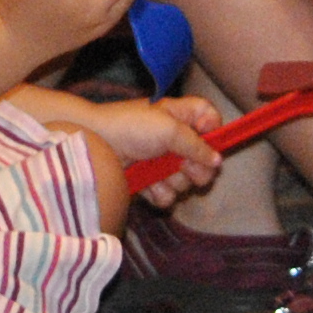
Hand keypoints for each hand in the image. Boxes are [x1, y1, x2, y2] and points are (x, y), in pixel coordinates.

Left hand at [75, 94, 222, 203]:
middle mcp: (173, 139)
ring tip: (158, 174)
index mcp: (180, 116)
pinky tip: (148, 187)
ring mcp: (161, 162)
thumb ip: (196, 144)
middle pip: (204, 159)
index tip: (207, 135)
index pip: (210, 119)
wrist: (93, 144)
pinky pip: (168, 195)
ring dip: (175, 181)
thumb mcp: (168, 128)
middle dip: (196, 167)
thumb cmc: (129, 127)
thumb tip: (218, 160)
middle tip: (182, 167)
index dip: (213, 128)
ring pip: (186, 181)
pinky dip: (160, 193)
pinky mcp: (149, 182)